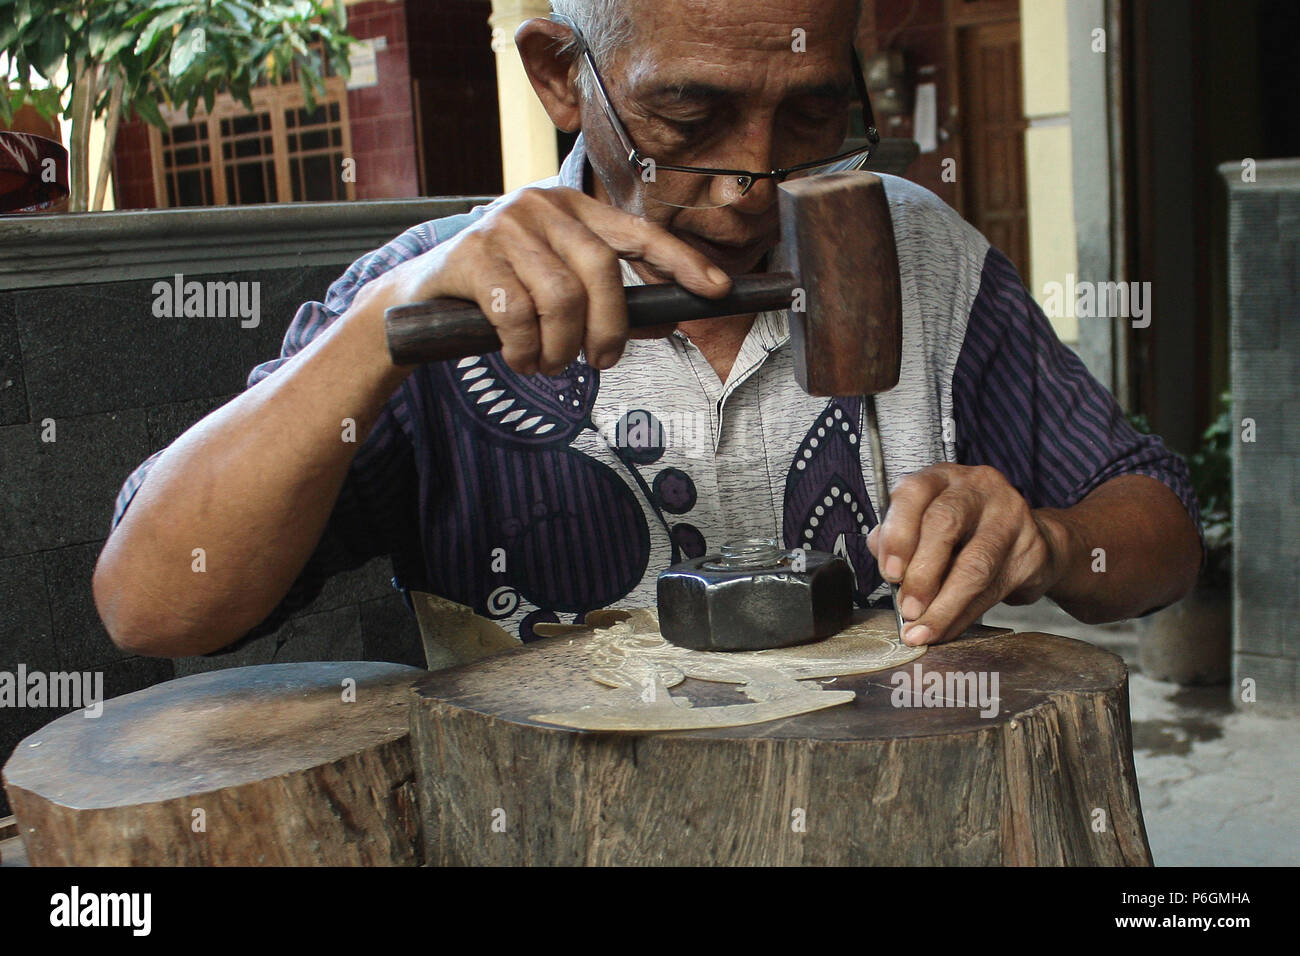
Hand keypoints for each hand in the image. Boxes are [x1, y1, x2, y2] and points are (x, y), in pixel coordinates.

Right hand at [376, 187, 732, 375]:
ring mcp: (503, 226)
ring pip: (561, 298)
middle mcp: (541, 206)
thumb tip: (667, 320)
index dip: (680, 262)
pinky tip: (519, 357)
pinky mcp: (471, 254)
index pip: (637, 233)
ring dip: (560, 348)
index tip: (718, 290)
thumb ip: (607, 300)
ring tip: (549, 364)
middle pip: (600, 271)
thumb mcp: (557, 288)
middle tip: (601, 361)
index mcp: (571, 208)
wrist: (420, 297)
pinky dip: (525, 349)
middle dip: (609, 328)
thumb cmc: (502, 294)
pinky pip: (517, 315)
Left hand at [865, 463, 1070, 644]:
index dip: (898, 534)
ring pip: (973, 565)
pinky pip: (994, 589)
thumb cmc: (966, 532)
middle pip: (944, 525)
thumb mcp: (926, 524)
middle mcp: (978, 487)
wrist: (1029, 541)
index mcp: (942, 477)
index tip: (889, 572)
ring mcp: (1010, 516)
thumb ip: (900, 536)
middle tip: (908, 608)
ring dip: (943, 606)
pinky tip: (946, 630)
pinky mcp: (1031, 549)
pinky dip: (963, 616)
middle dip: (921, 574)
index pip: (914, 492)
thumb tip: (880, 555)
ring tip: (923, 630)